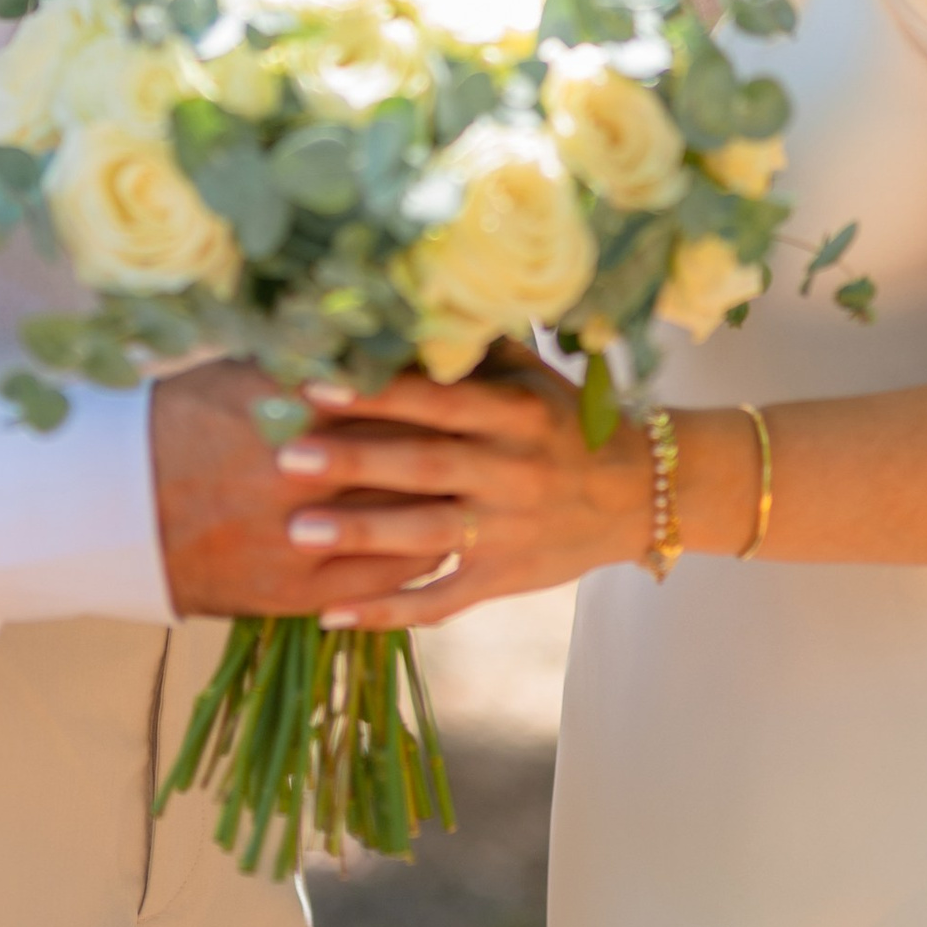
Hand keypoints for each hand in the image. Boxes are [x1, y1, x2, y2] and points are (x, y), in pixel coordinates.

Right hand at [150, 356, 469, 617]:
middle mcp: (298, 473)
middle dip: (451, 450)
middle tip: (486, 439)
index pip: (389, 398)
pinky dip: (414, 562)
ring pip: (402, 526)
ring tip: (474, 493)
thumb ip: (309, 357)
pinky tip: (436, 545)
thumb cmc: (179, 423)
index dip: (434, 390)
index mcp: (288, 409)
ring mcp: (297, 538)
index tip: (466, 381)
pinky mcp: (291, 592)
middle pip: (406, 460)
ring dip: (444, 510)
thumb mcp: (240, 372)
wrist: (111, 509)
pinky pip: (377, 583)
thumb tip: (377, 333)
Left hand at [271, 345, 651, 629]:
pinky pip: (440, 601)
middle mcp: (511, 472)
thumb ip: (470, 351)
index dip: (378, 393)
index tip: (314, 384)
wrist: (640, 493)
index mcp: (513, 415)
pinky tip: (331, 615)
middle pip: (424, 468)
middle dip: (354, 464)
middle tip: (285, 461)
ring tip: (296, 533)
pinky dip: (388, 612)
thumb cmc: (566, 423)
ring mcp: (507, 532)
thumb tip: (395, 312)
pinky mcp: (504, 580)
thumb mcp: (531, 377)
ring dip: (361, 537)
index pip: (437, 401)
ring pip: (426, 537)